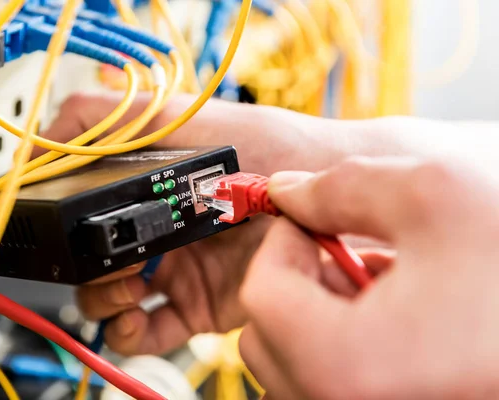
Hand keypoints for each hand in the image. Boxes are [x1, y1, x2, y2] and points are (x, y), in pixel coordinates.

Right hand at [41, 92, 361, 354]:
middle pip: (94, 261)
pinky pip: (149, 331)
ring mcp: (177, 271)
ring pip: (112, 299)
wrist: (329, 196)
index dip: (69, 224)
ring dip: (103, 300)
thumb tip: (61, 125)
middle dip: (88, 268)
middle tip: (116, 256)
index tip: (67, 226)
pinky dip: (129, 334)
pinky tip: (134, 319)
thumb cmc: (274, 149)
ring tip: (130, 286)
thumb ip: (129, 120)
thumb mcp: (195, 121)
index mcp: (149, 192)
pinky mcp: (198, 306)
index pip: (88, 213)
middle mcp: (159, 232)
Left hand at [239, 157, 498, 399]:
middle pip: (268, 337)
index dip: (284, 244)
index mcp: (347, 368)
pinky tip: (404, 316)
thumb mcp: (434, 195)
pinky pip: (333, 384)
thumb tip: (285, 189)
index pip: (262, 295)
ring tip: (388, 282)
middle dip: (301, 282)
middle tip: (352, 249)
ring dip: (323, 313)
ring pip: (296, 364)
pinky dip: (350, 345)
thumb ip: (338, 186)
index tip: (318, 221)